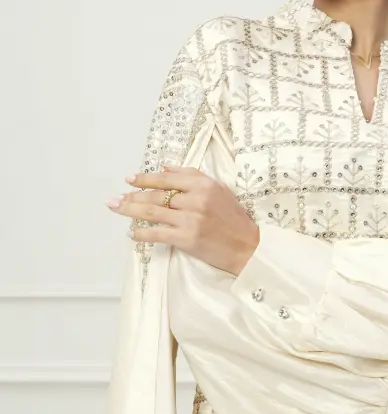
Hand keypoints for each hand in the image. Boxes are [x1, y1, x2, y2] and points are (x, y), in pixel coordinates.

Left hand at [104, 165, 259, 275]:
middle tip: (114, 198)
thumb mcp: (219, 189)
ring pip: (152, 213)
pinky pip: (157, 234)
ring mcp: (190, 220)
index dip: (145, 178)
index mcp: (203, 184)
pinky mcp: (187, 239)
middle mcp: (195, 199)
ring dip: (130, 210)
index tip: (129, 179)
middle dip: (131, 196)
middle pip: (155, 196)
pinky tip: (132, 233)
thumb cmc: (234, 218)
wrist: (247, 247)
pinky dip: (142, 234)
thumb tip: (165, 166)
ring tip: (116, 208)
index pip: (167, 178)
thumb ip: (192, 175)